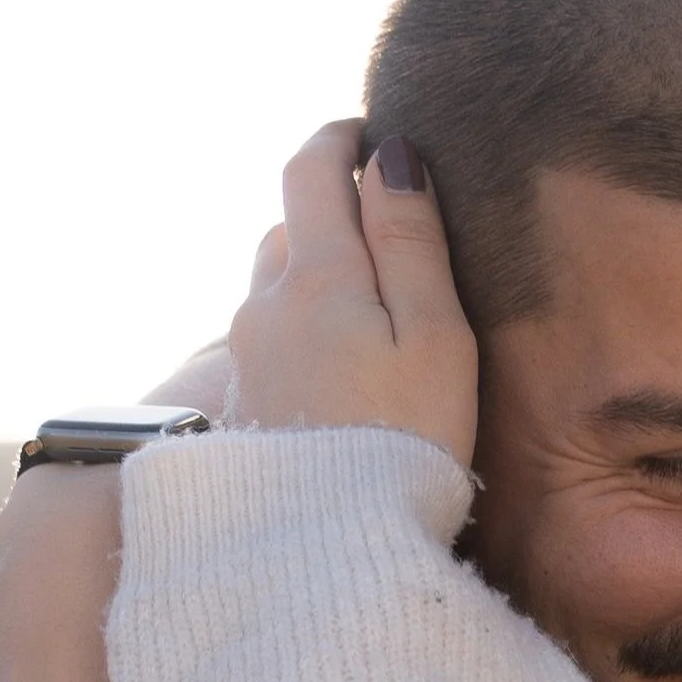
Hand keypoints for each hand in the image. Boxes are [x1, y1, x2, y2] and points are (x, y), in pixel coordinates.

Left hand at [229, 120, 475, 462]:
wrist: (329, 548)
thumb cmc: (403, 442)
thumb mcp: (434, 335)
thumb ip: (410, 241)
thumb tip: (390, 154)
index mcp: (317, 274)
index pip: (312, 169)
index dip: (340, 138)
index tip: (370, 133)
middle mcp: (266, 303)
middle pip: (291, 227)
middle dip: (332, 211)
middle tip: (382, 222)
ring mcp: (249, 357)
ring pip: (278, 285)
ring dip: (316, 274)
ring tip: (367, 303)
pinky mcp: (248, 407)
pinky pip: (273, 340)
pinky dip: (306, 329)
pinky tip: (341, 368)